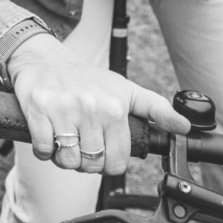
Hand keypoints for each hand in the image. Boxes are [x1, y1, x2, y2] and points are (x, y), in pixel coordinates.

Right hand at [6, 33, 189, 175]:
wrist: (44, 58)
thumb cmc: (86, 78)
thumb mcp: (125, 89)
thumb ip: (157, 109)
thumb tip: (185, 127)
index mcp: (113, 108)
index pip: (117, 161)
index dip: (108, 164)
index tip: (102, 153)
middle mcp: (90, 109)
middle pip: (91, 164)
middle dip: (86, 163)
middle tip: (81, 147)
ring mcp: (62, 110)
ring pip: (67, 160)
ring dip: (64, 159)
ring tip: (65, 143)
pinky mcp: (38, 110)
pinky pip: (43, 149)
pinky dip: (44, 151)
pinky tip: (48, 137)